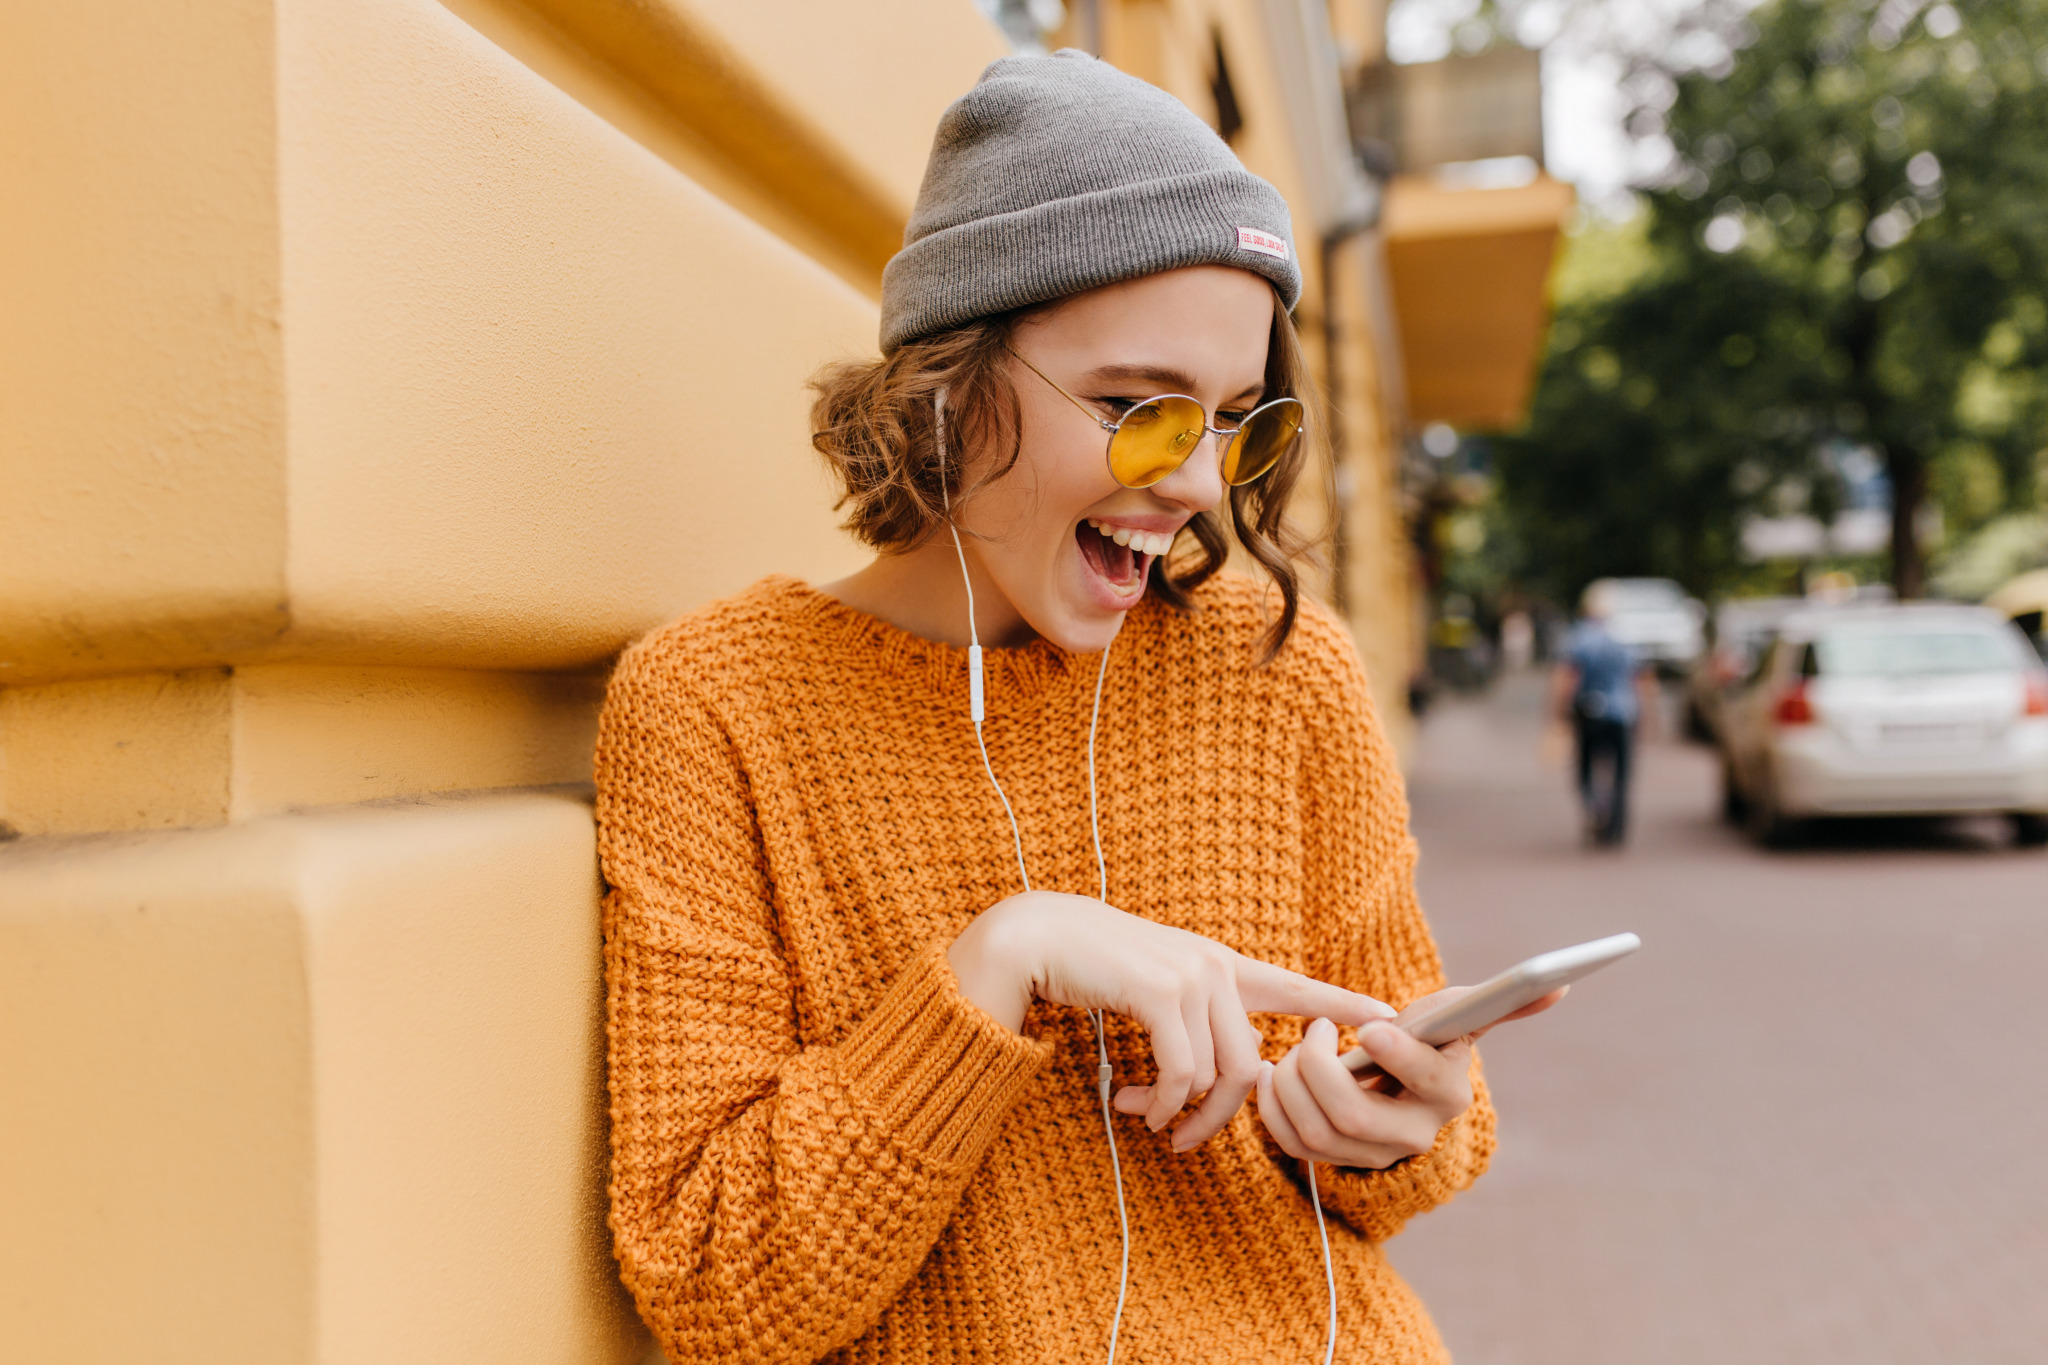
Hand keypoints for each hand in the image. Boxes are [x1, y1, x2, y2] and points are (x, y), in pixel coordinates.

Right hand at [947, 891, 1394, 1149]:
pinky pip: (1182, 1071)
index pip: (1294, 985)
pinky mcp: (1161, 990)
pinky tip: (1133, 1105)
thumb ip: (1185, 1023)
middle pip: (1250, 1066)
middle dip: (1220, 1117)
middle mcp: (1213, 966)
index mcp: (1217, 965)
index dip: (1343, 1001)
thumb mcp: (1150, 991)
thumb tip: (1201, 1085)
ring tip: (1146, 1120)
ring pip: (1217, 1074)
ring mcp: (1190, 975)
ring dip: (1181, 1114)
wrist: (1035, 938)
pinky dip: (1161, 1102)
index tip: (1392, 1014)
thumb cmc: (1088, 968)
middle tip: (1181, 1140)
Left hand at [1255, 986, 1565, 1169]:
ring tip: (1290, 1050)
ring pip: (1314, 1130)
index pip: (1424, 1080)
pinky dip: (1272, 1107)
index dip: (1397, 1055)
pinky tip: (1273, 1075)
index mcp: (1447, 1092)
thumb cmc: (1429, 1039)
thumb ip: (1504, 999)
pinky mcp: (1335, 1160)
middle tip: (1315, 1030)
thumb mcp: (1460, 1016)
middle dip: (1317, 1067)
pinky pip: (1290, 1144)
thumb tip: (1558, 984)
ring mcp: (1373, 1154)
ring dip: (1289, 1083)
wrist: (1398, 1087)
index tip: (1370, 1027)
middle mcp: (1414, 1133)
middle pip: (1350, 1114)